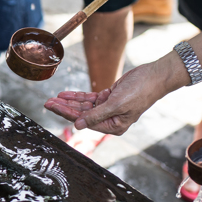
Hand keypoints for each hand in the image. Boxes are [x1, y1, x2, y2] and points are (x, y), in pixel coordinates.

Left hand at [44, 61, 173, 134]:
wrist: (154, 75)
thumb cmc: (140, 91)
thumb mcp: (116, 103)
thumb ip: (96, 115)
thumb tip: (78, 125)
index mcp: (113, 126)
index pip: (85, 121)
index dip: (67, 114)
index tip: (53, 107)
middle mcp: (110, 119)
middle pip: (82, 114)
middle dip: (64, 108)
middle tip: (47, 103)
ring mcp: (109, 108)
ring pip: (84, 106)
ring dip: (69, 102)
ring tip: (53, 98)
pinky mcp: (109, 98)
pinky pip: (90, 99)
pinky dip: (78, 96)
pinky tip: (65, 94)